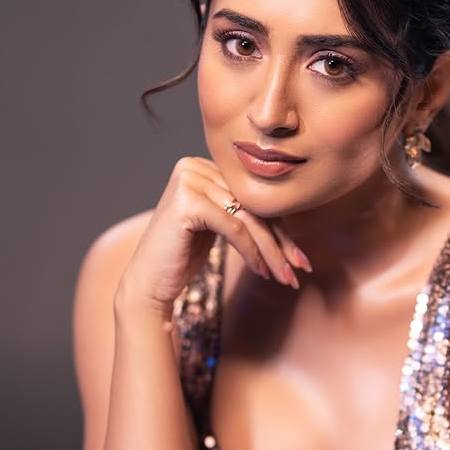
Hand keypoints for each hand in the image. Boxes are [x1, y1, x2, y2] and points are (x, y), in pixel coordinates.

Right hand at [115, 156, 310, 316]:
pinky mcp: (186, 201)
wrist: (149, 282)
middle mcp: (194, 166)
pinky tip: (261, 271)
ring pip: (247, 217)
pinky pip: (234, 227)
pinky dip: (252, 251)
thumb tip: (291, 214)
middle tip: (300, 269)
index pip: (253, 197)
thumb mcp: (219, 226)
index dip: (280, 229)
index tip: (300, 258)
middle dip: (280, 242)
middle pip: (252, 205)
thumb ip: (244, 211)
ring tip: (285, 277)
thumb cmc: (184, 257)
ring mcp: (188, 180)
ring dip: (271, 251)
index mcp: (203, 166)